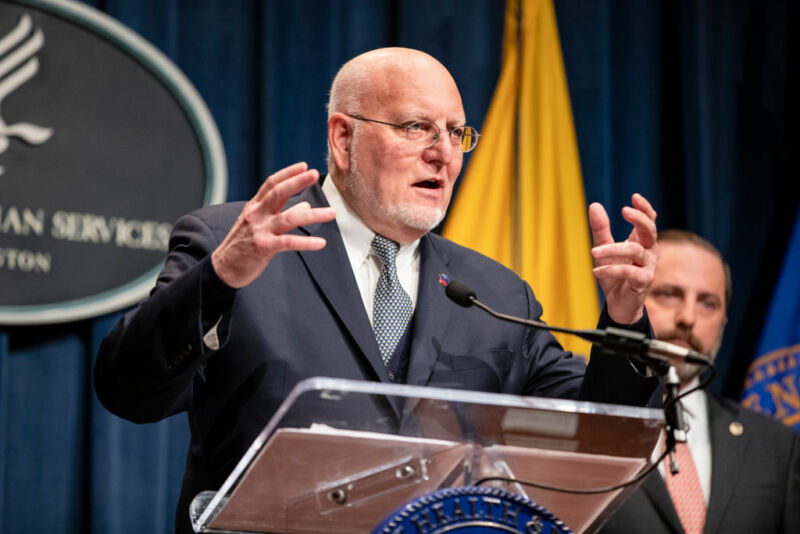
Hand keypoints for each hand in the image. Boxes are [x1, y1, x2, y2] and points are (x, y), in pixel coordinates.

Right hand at [211, 162, 335, 287]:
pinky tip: (320, 243)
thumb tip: (305, 205)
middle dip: (298, 182)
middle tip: (314, 174)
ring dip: (313, 215)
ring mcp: (260, 230)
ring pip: (290, 218)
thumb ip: (280, 212)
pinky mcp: (264, 247)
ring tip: (331, 213)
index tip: (304, 166)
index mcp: (254, 206)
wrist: (224, 268)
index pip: (271, 184)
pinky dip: (306, 242)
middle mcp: (257, 214)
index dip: (288, 173)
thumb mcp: (259, 224)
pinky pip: (289, 243)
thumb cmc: (242, 245)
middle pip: (279, 193)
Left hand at [589, 193, 657, 323]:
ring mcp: (648, 266)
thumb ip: (601, 229)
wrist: (618, 303)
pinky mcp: (643, 281)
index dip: (645, 208)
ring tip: (593, 252)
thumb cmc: (614, 275)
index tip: (635, 197)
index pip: (649, 220)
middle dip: (639, 219)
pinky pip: (629, 271)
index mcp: (642, 241)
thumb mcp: (604, 248)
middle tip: (624, 210)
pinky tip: (596, 271)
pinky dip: (611, 269)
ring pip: (635, 250)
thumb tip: (595, 205)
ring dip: (612, 249)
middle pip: (650, 230)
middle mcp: (649, 252)